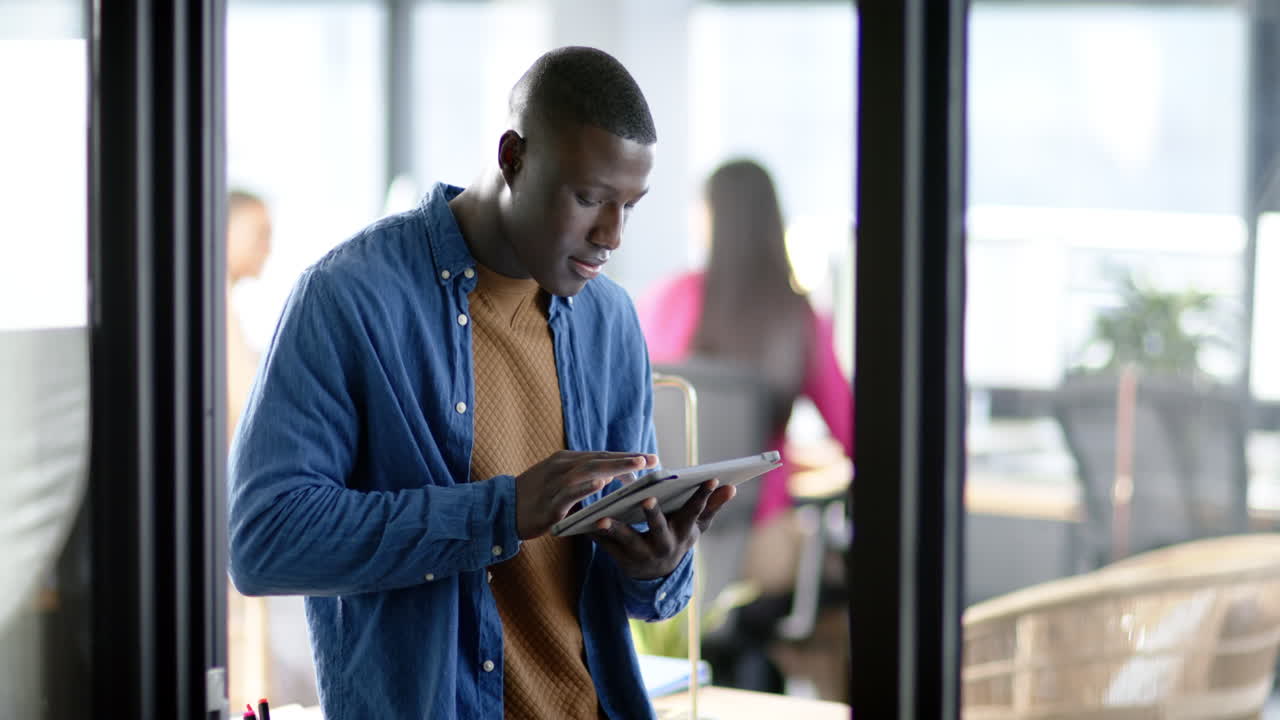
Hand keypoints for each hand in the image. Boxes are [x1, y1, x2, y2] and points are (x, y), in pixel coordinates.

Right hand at [514, 451, 658, 539]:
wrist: (500, 510)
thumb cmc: (532, 498)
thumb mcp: (557, 482)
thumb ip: (581, 478)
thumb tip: (608, 476)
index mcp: (565, 461)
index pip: (601, 456)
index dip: (625, 456)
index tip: (649, 458)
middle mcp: (561, 466)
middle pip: (599, 459)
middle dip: (627, 458)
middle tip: (652, 459)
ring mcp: (554, 483)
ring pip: (589, 471)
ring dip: (614, 467)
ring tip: (637, 465)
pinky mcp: (549, 503)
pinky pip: (569, 493)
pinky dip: (586, 486)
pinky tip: (602, 483)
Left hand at [588, 479, 736, 579]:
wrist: (655, 574)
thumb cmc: (677, 537)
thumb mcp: (696, 526)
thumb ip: (712, 507)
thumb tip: (732, 487)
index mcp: (682, 533)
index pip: (695, 513)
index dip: (702, 497)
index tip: (709, 478)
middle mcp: (663, 545)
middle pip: (659, 530)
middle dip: (653, 515)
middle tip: (647, 499)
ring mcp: (641, 554)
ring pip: (626, 541)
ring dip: (613, 529)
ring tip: (602, 518)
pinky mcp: (619, 558)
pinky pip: (604, 546)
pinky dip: (594, 534)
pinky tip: (583, 520)